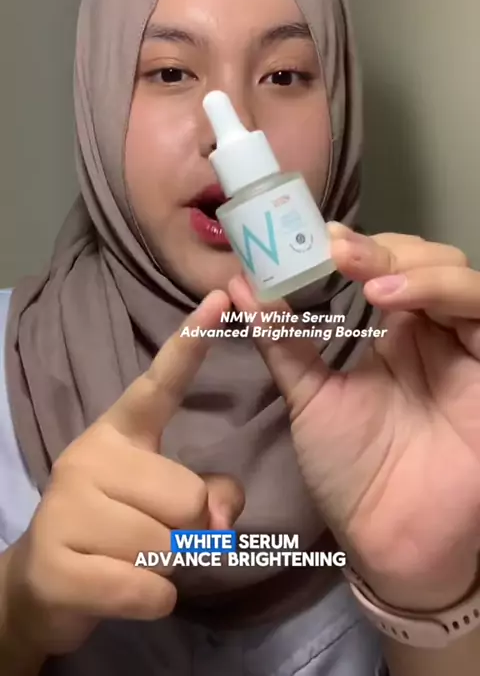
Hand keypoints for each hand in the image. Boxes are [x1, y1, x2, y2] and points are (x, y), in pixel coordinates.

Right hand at [4, 290, 243, 657]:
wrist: (45, 585)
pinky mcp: (57, 566)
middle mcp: (89, 456)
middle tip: (159, 537)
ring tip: (133, 561)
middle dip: (189, 530)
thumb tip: (220, 518)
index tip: (220, 299)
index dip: (190, 344)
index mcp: (118, 431)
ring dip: (168, 568)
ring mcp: (66, 508)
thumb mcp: (166, 501)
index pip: (159, 384)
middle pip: (186, 497)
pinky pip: (145, 589)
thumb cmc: (117, 529)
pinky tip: (125, 589)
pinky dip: (153, 599)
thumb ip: (210, 495)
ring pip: (168, 547)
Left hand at [228, 226, 479, 608]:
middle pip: (426, 261)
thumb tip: (241, 285)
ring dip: (412, 265)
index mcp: (397, 335)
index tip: (314, 239)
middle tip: (335, 251)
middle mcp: (435, 335)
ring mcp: (467, 350)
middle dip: (383, 250)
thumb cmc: (353, 472)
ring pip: (459, 276)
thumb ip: (283, 340)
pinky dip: (443, 291)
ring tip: (363, 277)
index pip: (388, 268)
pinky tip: (396, 298)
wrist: (390, 540)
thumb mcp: (309, 396)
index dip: (358, 247)